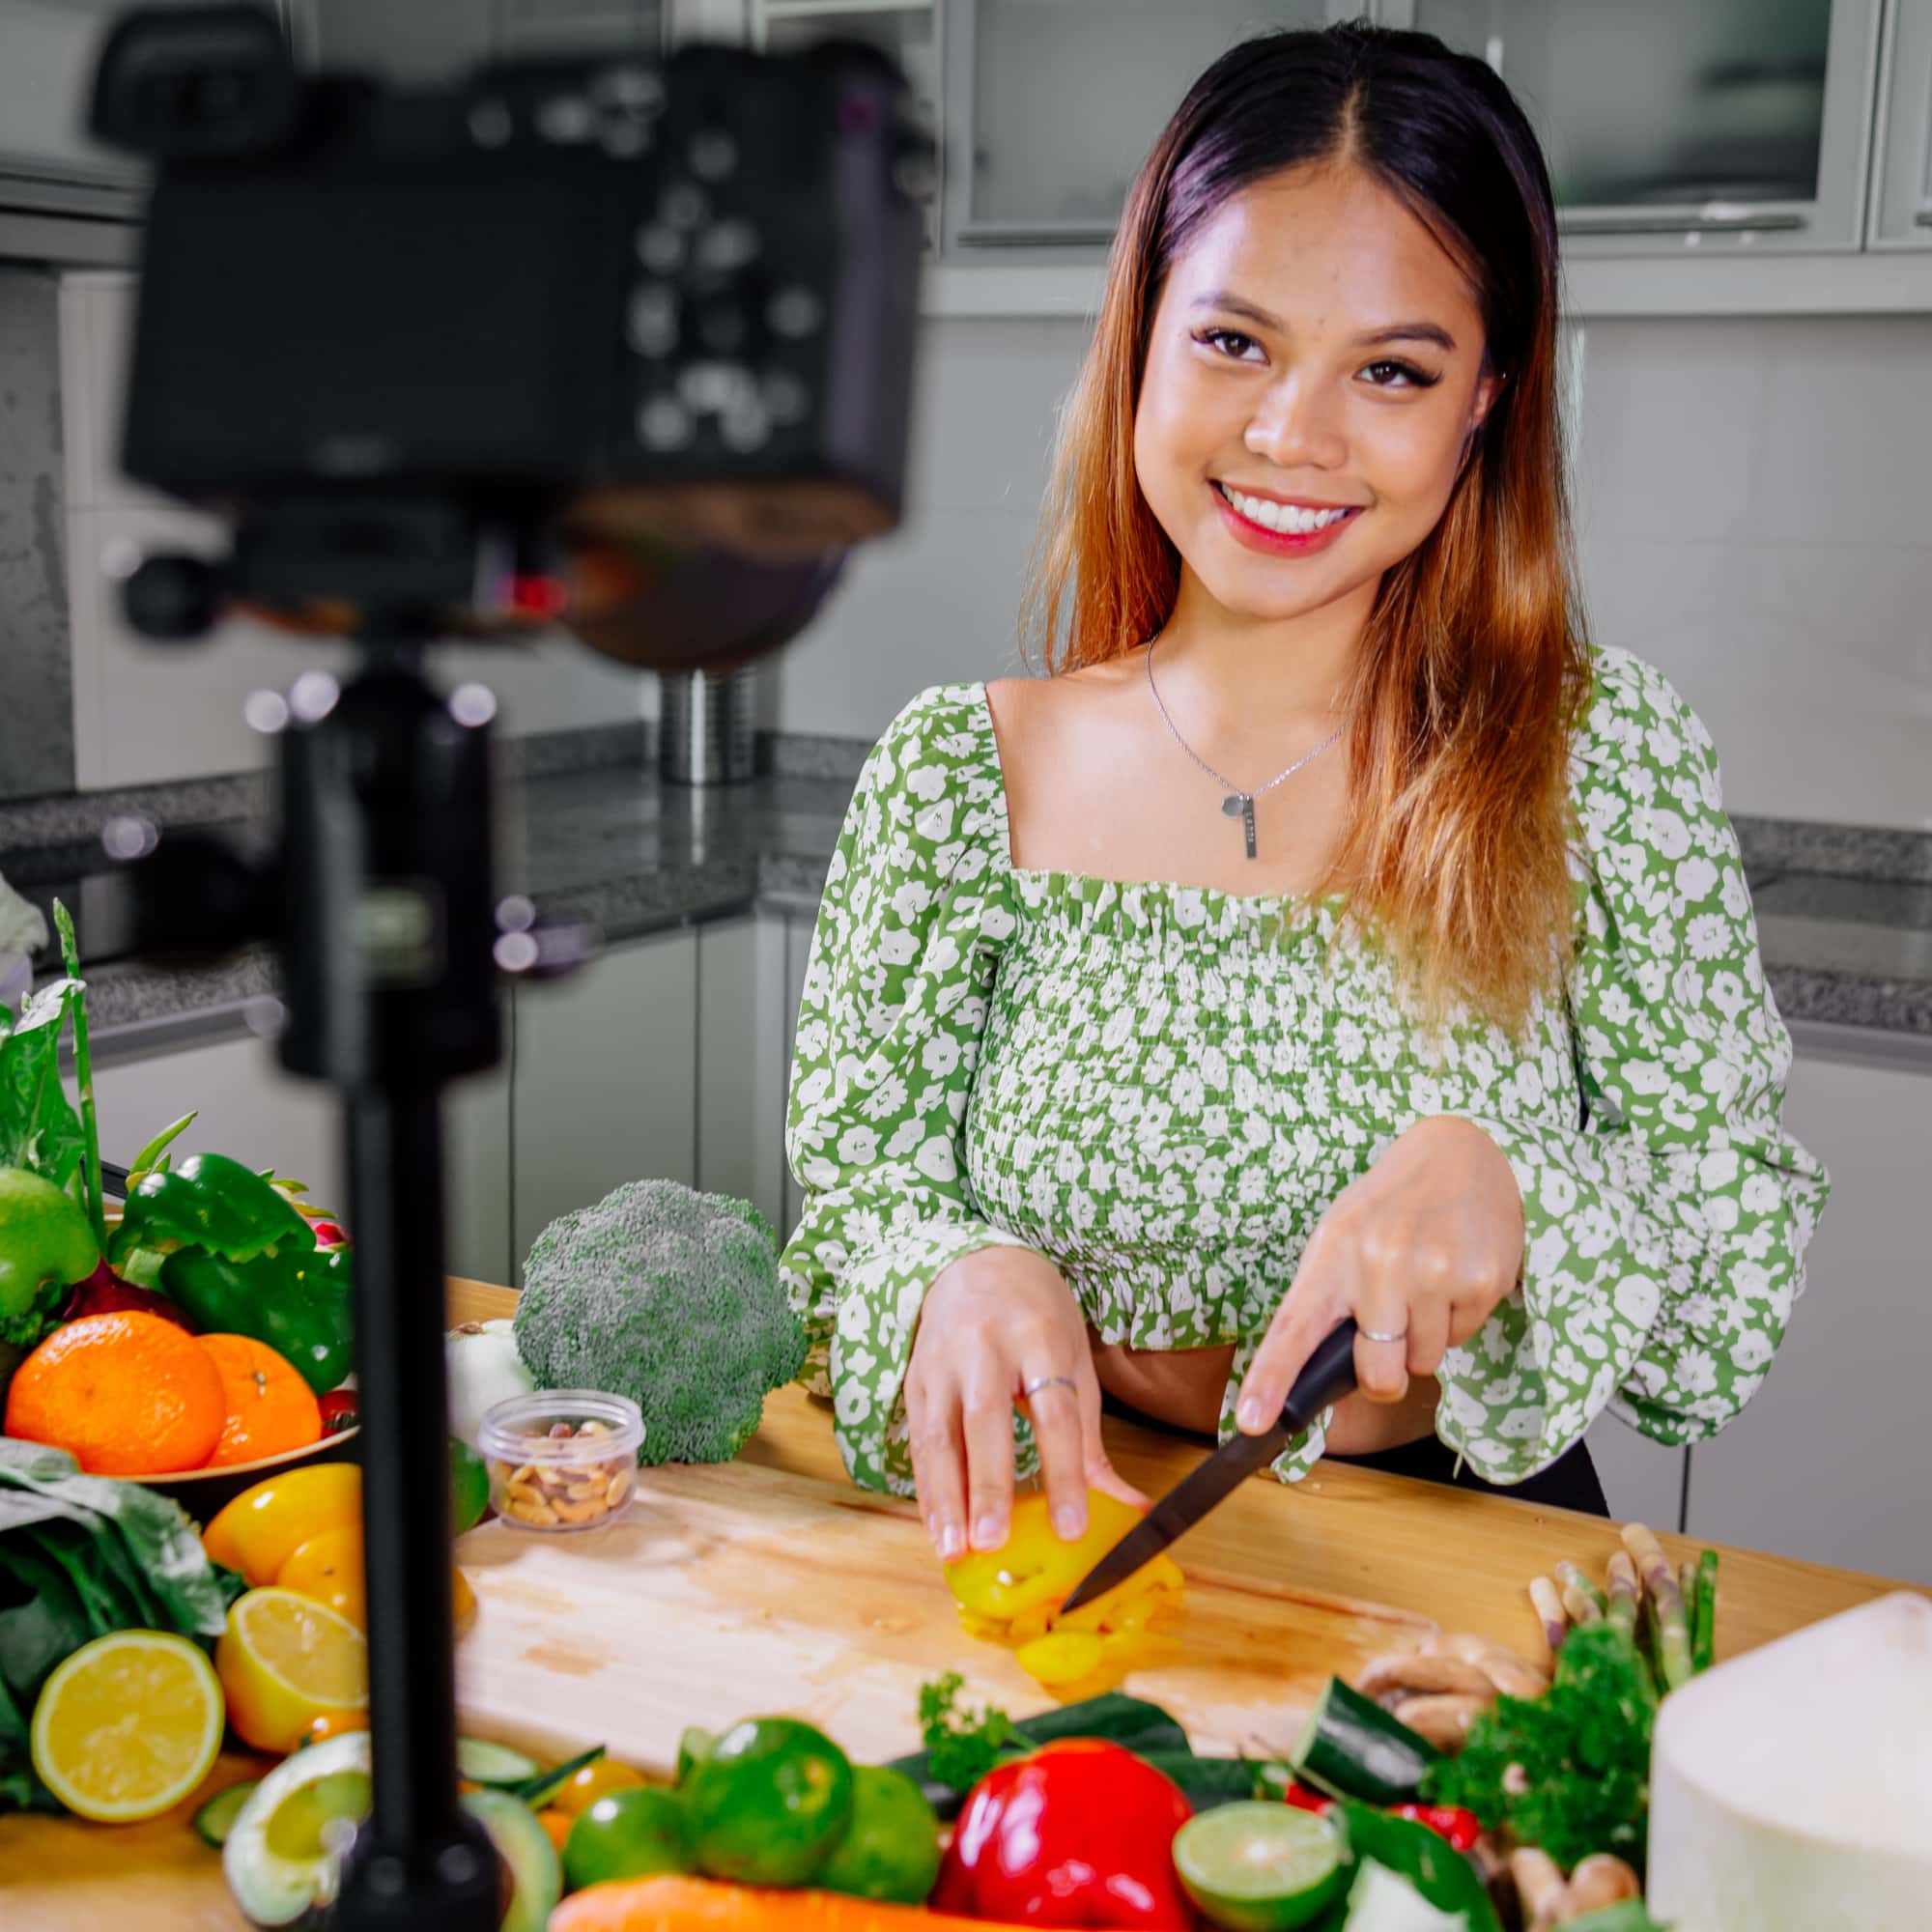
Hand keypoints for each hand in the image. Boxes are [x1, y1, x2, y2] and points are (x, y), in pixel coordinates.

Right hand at [905, 1247, 1147, 1560]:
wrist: (979, 1263)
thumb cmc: (1038, 1317)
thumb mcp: (1075, 1361)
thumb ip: (1090, 1439)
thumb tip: (1132, 1509)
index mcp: (1039, 1337)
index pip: (1054, 1412)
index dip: (1061, 1472)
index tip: (1071, 1528)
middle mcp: (986, 1346)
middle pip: (987, 1420)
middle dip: (989, 1484)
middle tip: (993, 1542)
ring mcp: (943, 1361)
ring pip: (940, 1433)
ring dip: (945, 1497)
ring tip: (955, 1549)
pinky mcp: (916, 1379)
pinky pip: (918, 1439)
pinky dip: (926, 1489)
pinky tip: (936, 1529)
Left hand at [1235, 1115, 1524, 1432]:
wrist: (1465, 1153)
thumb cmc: (1390, 1205)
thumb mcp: (1342, 1236)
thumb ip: (1327, 1299)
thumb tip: (1316, 1375)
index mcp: (1333, 1252)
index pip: (1293, 1327)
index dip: (1270, 1379)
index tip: (1250, 1420)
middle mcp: (1380, 1262)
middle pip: (1376, 1373)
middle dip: (1382, 1374)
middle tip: (1388, 1335)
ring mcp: (1434, 1272)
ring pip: (1423, 1362)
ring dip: (1421, 1340)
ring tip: (1423, 1284)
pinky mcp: (1482, 1281)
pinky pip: (1461, 1339)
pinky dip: (1455, 1320)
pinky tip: (1452, 1275)